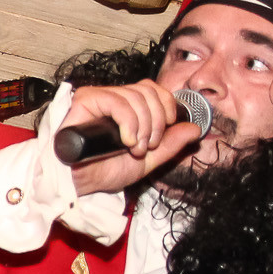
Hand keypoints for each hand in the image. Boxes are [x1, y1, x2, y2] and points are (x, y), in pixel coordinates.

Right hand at [63, 81, 205, 196]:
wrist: (78, 185)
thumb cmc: (102, 173)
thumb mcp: (147, 161)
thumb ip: (170, 145)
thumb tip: (194, 129)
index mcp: (126, 108)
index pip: (153, 89)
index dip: (167, 104)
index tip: (168, 126)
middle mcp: (112, 98)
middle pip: (148, 91)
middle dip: (157, 121)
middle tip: (148, 145)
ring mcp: (98, 98)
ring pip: (136, 96)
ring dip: (144, 126)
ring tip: (135, 148)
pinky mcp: (85, 101)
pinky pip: (117, 102)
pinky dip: (129, 122)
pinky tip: (127, 140)